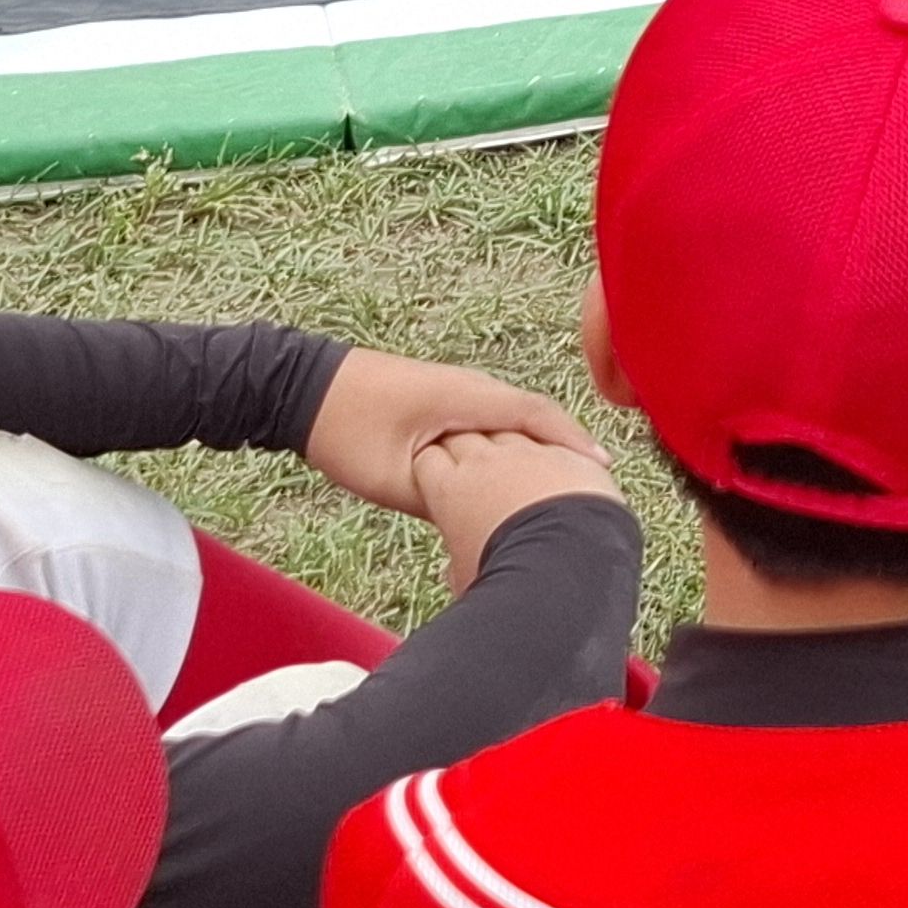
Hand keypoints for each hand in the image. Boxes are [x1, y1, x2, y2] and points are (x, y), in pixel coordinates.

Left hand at [301, 348, 601, 516]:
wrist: (302, 391)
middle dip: (569, 446)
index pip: (537, 415)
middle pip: (536, 416)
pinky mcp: (444, 400)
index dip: (573, 442)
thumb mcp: (395, 478)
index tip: (605, 468)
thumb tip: (482, 520)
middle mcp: (472, 386)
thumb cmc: (345, 431)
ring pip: (515, 419)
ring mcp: (459, 390)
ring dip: (543, 444)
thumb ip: (444, 498)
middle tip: (600, 484)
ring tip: (570, 481)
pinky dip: (516, 442)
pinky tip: (520, 469)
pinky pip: (495, 420)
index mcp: (468, 396)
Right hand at [410, 429, 624, 597]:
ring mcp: (527, 451)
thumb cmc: (510, 573)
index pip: (426, 460)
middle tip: (474, 475)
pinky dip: (550, 454)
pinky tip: (557, 473)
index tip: (439, 482)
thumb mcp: (465, 578)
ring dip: (508, 448)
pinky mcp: (564, 451)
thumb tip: (456, 572)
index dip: (433, 469)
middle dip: (464, 449)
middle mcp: (484, 460)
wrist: (563, 558)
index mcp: (448, 488)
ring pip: (508, 430)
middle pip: (463, 436)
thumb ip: (456, 561)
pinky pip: (552, 441)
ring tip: (517, 473)